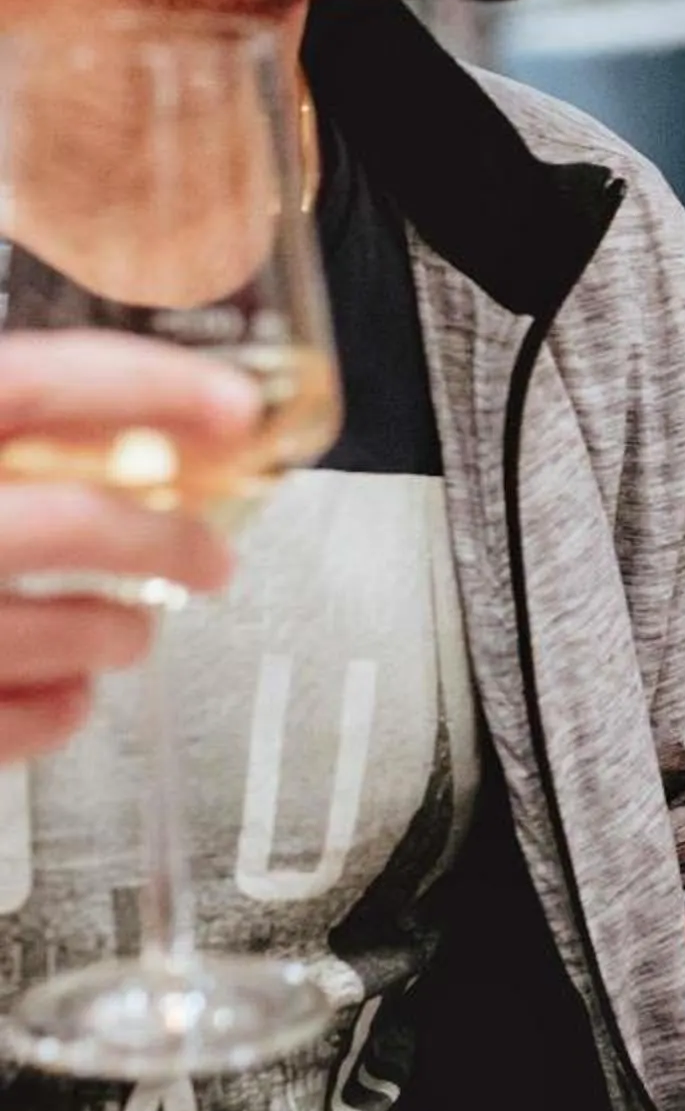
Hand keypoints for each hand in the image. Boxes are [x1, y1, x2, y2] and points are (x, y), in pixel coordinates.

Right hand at [0, 334, 257, 761]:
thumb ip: (5, 422)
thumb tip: (127, 412)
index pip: (31, 383)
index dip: (144, 385)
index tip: (236, 408)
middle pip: (63, 523)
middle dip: (162, 541)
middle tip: (211, 558)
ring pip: (47, 632)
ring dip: (113, 632)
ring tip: (129, 630)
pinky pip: (4, 727)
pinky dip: (54, 713)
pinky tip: (67, 694)